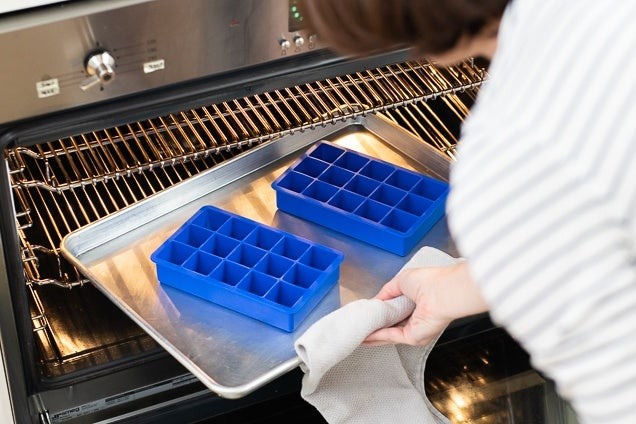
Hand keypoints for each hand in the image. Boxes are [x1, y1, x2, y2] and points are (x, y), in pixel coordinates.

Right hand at [363, 261, 487, 345]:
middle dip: (374, 325)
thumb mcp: (401, 281)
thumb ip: (387, 292)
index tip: (365, 312)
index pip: (394, 310)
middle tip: (357, 324)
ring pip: (388, 333)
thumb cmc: (427, 281)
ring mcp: (414, 329)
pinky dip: (377, 336)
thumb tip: (375, 301)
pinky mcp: (412, 337)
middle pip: (390, 324)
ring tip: (356, 331)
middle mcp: (414, 318)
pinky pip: (391, 337)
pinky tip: (364, 336)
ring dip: (373, 333)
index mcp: (415, 302)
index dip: (379, 311)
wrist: (442, 292)